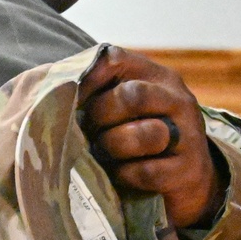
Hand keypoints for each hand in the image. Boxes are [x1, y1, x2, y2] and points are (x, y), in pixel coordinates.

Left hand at [77, 46, 224, 228]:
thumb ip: (99, 95)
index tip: (70, 99)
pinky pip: (146, 171)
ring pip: (144, 134)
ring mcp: (187, 135)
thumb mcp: (127, 110)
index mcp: (157, 77)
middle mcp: (177, 100)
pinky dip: (124, 175)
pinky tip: (118, 176)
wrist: (189, 180)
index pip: (115, 59)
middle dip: (101, 115)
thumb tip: (52, 93)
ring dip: (113, 146)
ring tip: (103, 154)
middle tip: (89, 131)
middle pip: (133, 95)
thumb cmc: (142, 140)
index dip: (85, 78)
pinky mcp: (187, 171)